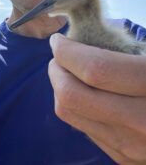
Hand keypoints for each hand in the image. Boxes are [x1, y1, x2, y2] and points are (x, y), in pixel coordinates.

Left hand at [48, 33, 145, 164]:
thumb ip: (131, 48)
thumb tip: (89, 40)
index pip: (95, 69)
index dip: (68, 51)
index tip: (58, 40)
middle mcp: (142, 123)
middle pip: (73, 95)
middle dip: (56, 70)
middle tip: (59, 56)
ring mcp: (132, 148)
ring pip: (71, 115)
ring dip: (61, 88)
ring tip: (67, 72)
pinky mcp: (126, 159)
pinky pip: (85, 129)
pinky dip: (77, 107)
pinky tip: (86, 95)